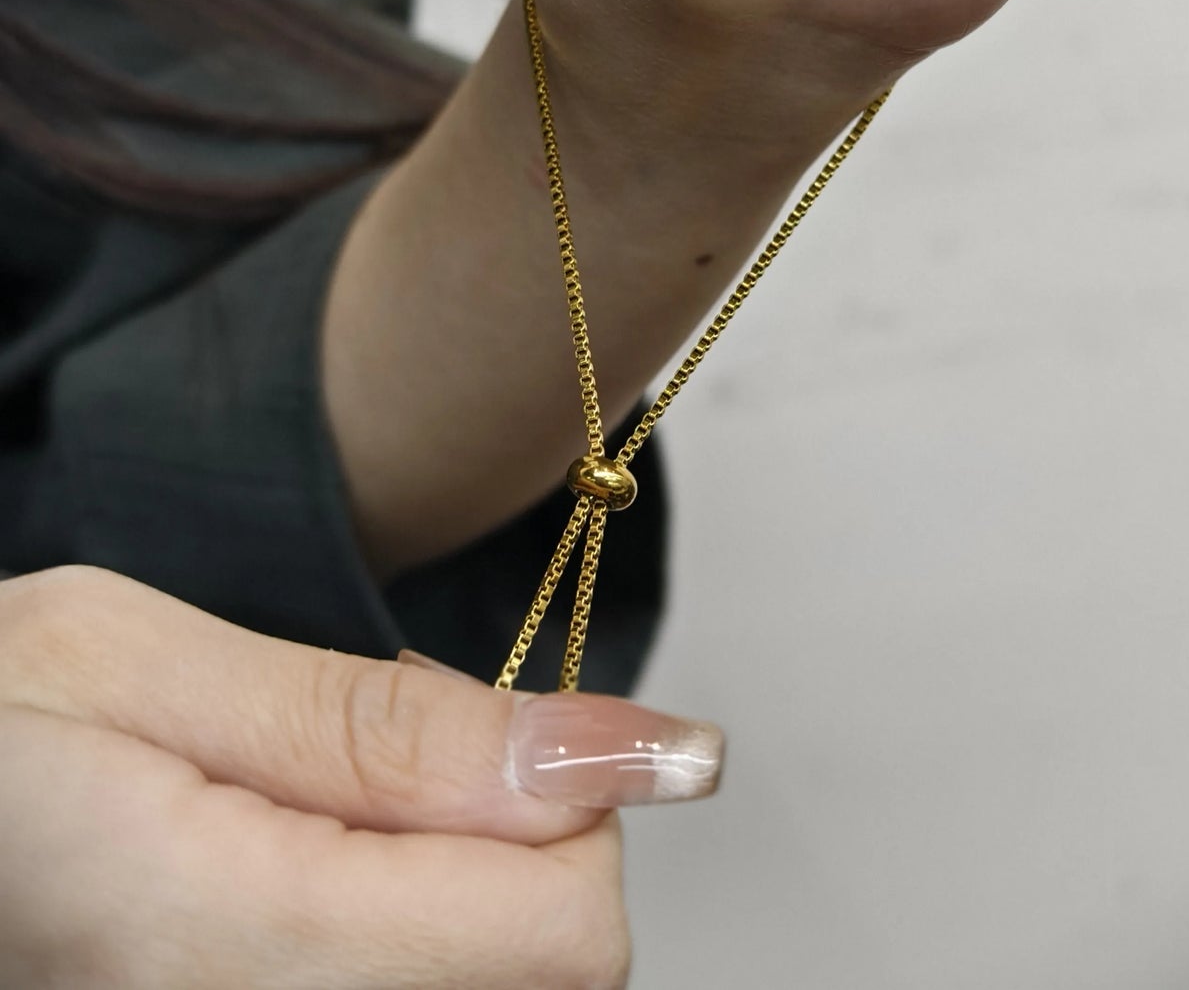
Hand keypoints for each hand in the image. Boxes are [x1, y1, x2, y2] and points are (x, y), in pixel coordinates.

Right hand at [0, 567, 722, 987]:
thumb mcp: (141, 664)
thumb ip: (381, 727)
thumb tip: (613, 753)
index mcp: (214, 951)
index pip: (563, 932)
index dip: (571, 802)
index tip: (519, 729)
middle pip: (547, 973)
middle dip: (515, 840)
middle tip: (381, 759)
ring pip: (489, 981)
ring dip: (459, 887)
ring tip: (326, 814)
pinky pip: (417, 984)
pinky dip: (406, 927)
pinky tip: (315, 877)